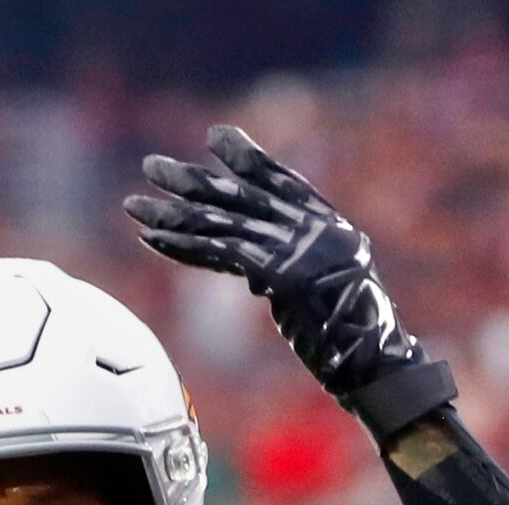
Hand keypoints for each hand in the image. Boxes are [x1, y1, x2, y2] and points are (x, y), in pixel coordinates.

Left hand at [125, 125, 454, 441]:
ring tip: (132, 205)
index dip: (248, 158)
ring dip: (172, 214)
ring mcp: (299, 249)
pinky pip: (220, 254)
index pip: (281, 182)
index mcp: (330, 226)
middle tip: (151, 164)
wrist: (375, 364)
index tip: (216, 136)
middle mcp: (314, 229)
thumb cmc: (355, 338)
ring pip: (222, 223)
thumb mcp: (327, 289)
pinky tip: (150, 238)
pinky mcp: (281, 274)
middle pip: (241, 196)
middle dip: (192, 181)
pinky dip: (183, 246)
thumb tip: (254, 272)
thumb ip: (293, 268)